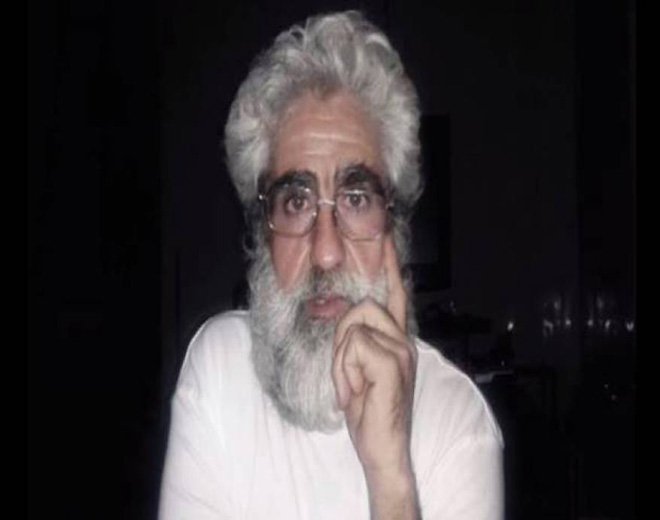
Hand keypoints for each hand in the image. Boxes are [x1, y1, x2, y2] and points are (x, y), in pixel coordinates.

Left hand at [332, 238, 416, 477]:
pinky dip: (344, 372)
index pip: (396, 294)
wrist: (383, 449)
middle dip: (340, 340)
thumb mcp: (357, 371)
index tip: (385, 236)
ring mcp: (401, 352)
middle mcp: (403, 340)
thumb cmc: (368, 412)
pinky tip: (355, 394)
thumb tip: (344, 320)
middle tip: (346, 376)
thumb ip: (355, 342)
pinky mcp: (391, 365)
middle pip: (360, 306)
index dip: (390, 264)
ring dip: (341, 361)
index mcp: (396, 339)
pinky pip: (353, 347)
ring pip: (352, 327)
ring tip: (352, 388)